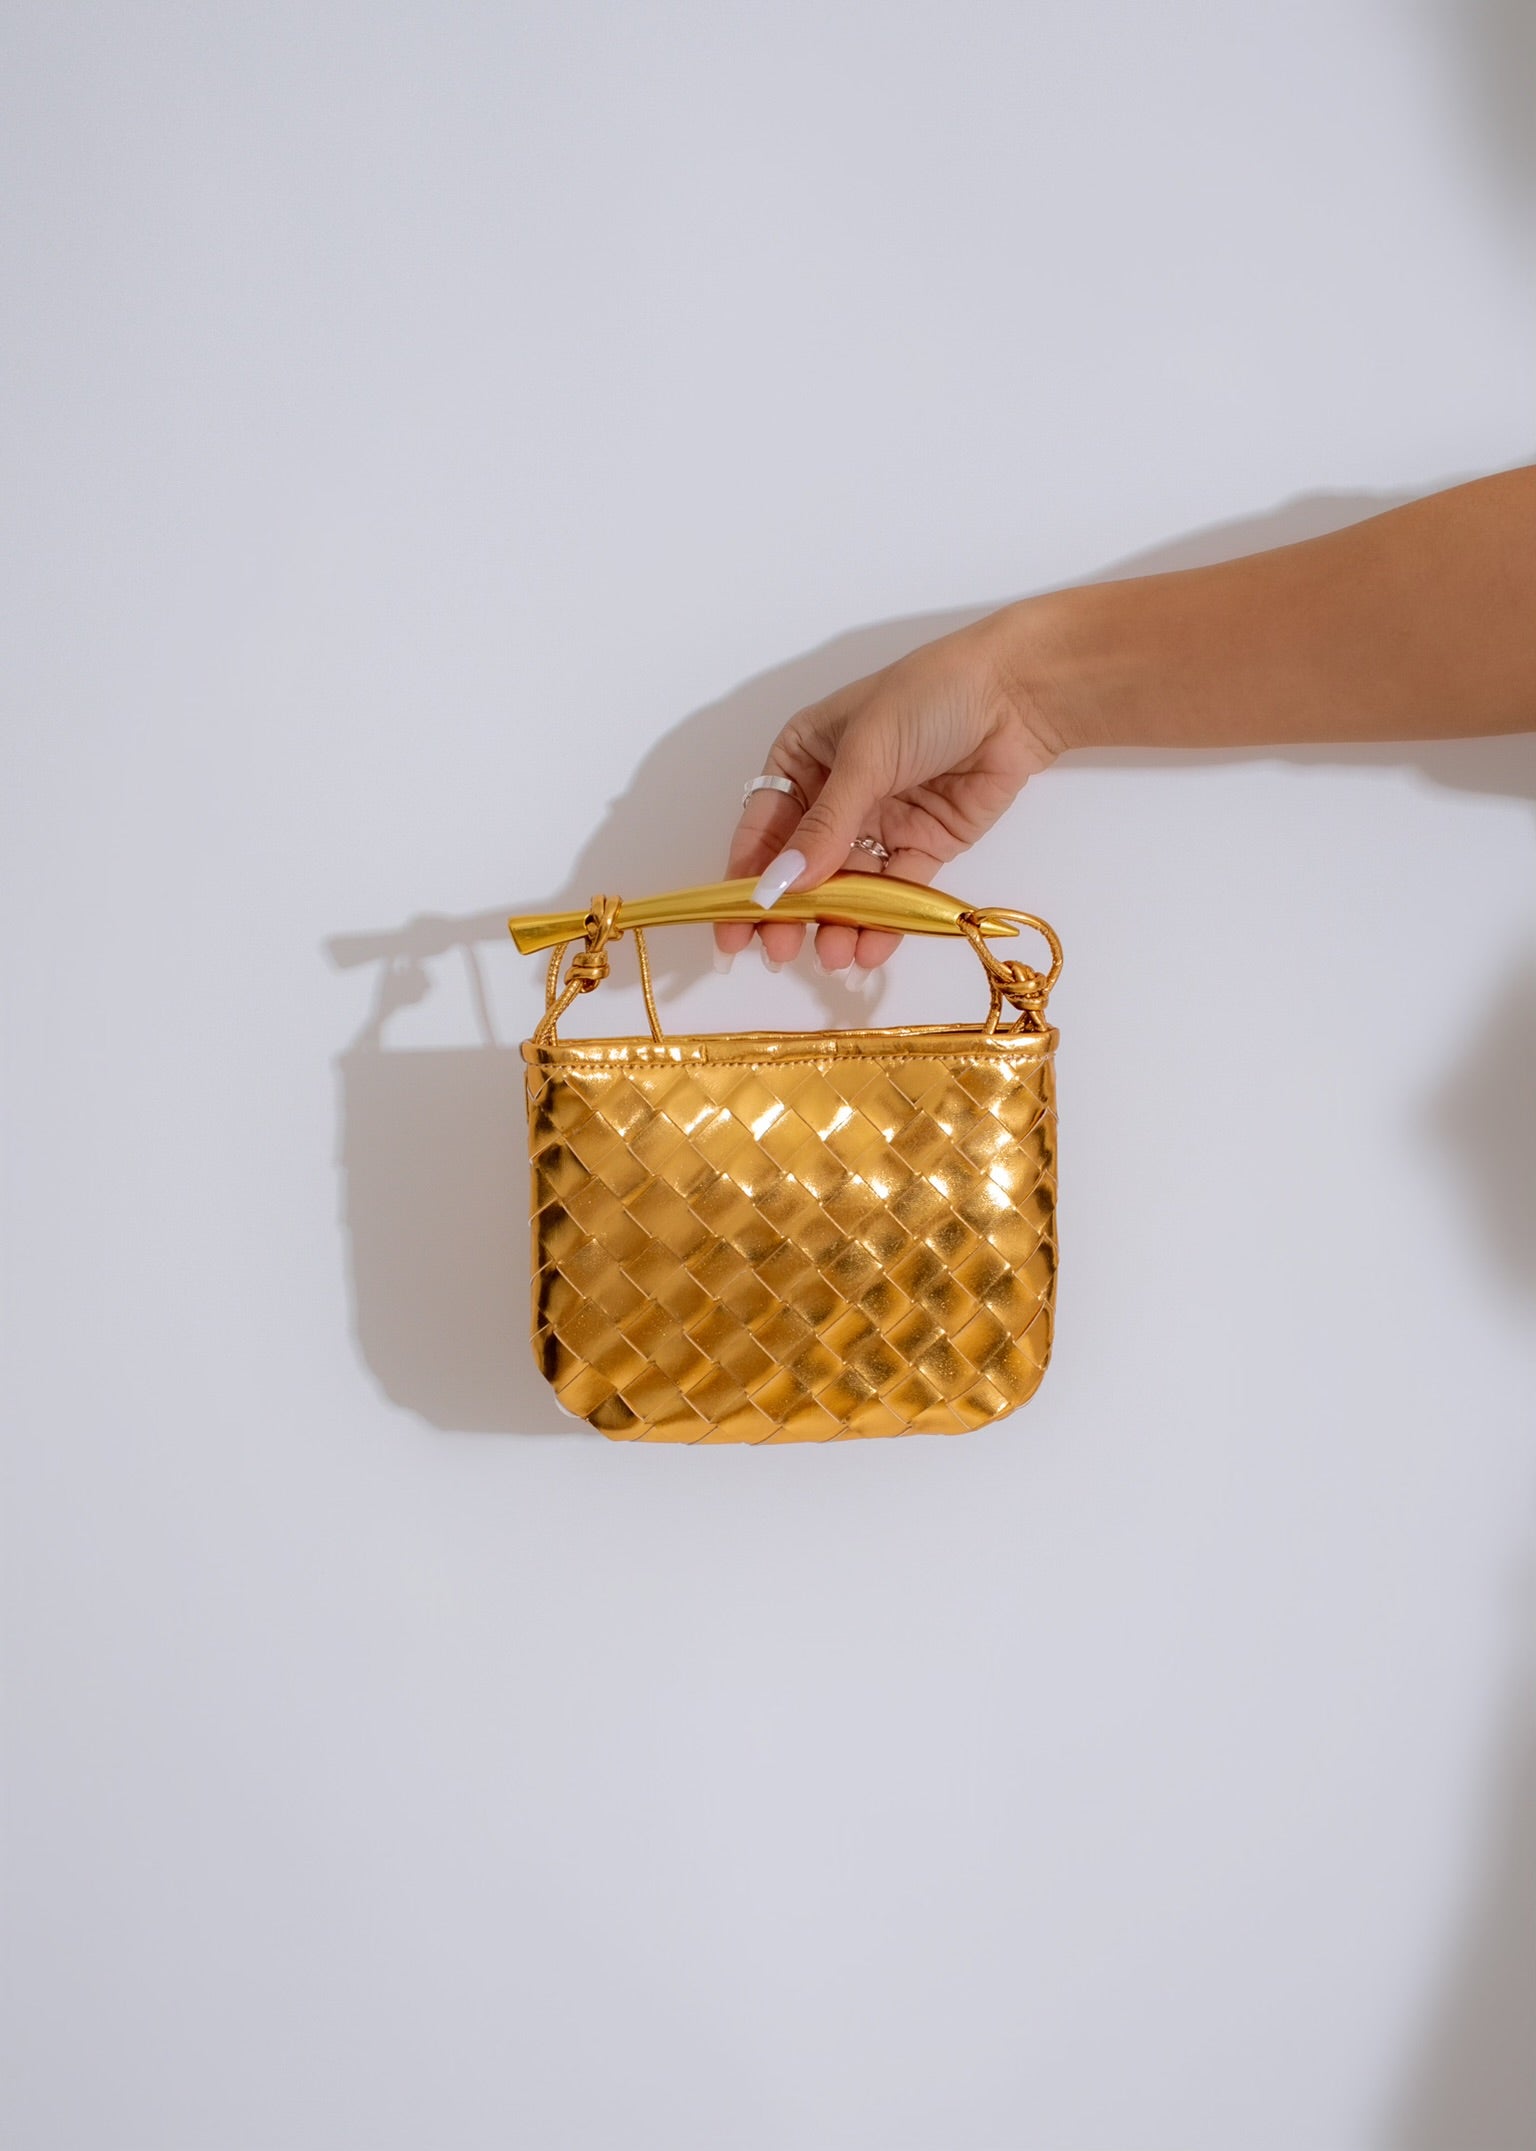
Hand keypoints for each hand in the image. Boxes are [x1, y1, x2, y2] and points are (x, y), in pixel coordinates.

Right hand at [716, 612, 1061, 975]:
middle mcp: (834, 793)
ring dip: (837, 923)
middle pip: (800, 864)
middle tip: (781, 952)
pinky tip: (869, 950)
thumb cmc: (930, 698)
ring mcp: (879, 822)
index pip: (764, 824)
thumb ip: (825, 827)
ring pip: (847, 885)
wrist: (1017, 695)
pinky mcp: (923, 845)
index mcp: (804, 756)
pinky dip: (882, 923)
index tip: (732, 925)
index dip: (745, 875)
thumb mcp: (866, 756)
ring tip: (835, 955)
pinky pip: (895, 892)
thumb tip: (779, 886)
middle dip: (790, 911)